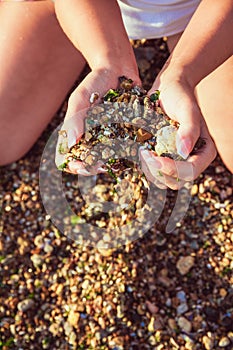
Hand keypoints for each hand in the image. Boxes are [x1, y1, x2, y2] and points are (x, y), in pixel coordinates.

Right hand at [55, 67, 140, 174]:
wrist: (119, 70)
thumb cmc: (95, 82)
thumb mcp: (81, 98)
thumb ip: (74, 120)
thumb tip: (71, 145)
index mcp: (77, 135)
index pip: (68, 157)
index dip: (72, 165)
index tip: (79, 165)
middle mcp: (92, 141)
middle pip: (88, 164)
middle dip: (92, 168)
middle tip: (99, 167)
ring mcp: (110, 141)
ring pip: (108, 162)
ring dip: (110, 166)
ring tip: (113, 163)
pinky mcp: (128, 137)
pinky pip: (127, 152)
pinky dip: (129, 157)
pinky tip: (132, 155)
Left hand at [139, 71, 216, 189]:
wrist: (168, 89)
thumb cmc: (180, 96)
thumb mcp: (186, 109)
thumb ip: (189, 129)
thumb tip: (184, 151)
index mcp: (204, 151)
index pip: (190, 172)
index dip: (172, 170)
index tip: (154, 158)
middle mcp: (192, 159)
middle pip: (176, 181)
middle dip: (158, 172)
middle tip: (145, 154)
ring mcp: (177, 161)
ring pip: (163, 181)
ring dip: (150, 171)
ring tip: (143, 152)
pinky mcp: (164, 159)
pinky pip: (154, 173)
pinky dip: (146, 167)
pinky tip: (141, 152)